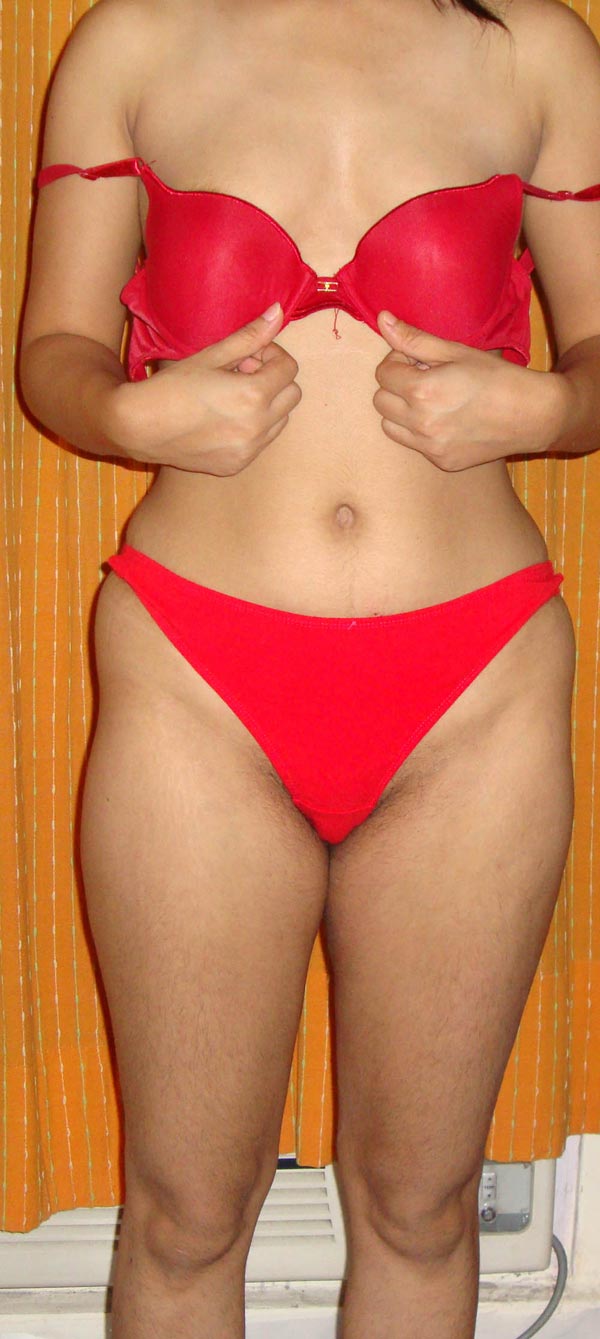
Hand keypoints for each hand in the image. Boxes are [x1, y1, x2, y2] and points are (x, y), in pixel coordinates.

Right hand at [113, 303, 301, 474]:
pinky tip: (224, 419)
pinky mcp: (236, 465)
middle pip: (292, 396)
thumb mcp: (210, 356)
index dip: (272, 354)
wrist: (138, 427)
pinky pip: (262, 443)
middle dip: (274, 380)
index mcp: (253, 396)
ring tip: (233, 397)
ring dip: (267, 405)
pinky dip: (253, 428)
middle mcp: (257, 428)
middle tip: (242, 374)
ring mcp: (248, 451)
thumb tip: (278, 312)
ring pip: (281, 421)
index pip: (289, 369)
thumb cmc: (171, 387)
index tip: (249, 355)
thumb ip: (248, 337)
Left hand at [373, 312, 571, 470]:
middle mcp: (422, 423)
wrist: (532, 415)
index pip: (383, 374)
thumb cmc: (497, 377)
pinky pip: (413, 444)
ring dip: (401, 410)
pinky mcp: (441, 461)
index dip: (397, 361)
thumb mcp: (456, 351)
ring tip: (430, 400)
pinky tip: (445, 419)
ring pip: (389, 426)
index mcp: (423, 391)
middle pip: (380, 401)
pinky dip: (419, 431)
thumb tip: (382, 320)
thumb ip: (415, 340)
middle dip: (396, 385)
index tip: (418, 360)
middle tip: (424, 378)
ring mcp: (430, 447)